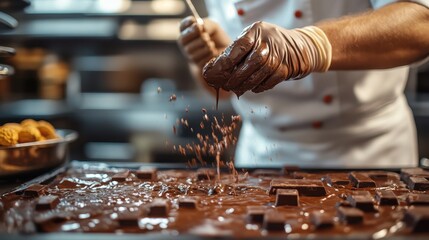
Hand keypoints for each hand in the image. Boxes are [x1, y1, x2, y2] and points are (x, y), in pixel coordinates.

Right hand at [178, 16, 230, 68]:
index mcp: (187, 31)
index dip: (187, 23)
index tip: (197, 24)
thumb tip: (201, 28)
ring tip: (211, 44)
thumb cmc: (216, 38)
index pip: (182, 26)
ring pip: (192, 49)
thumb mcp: (213, 27)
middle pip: (183, 38)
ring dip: (206, 45)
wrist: (225, 53)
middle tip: (207, 36)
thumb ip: (207, 24)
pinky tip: (213, 52)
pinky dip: (210, 53)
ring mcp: (188, 55)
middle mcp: (184, 44)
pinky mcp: (196, 64)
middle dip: (196, 35)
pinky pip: (201, 58)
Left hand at [202, 22, 331, 95]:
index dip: (227, 60)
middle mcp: (269, 41)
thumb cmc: (266, 44)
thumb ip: (235, 51)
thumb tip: (214, 69)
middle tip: (226, 85)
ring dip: (246, 84)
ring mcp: (279, 55)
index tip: (215, 71)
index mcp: (257, 31)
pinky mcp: (286, 69)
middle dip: (236, 76)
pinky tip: (252, 88)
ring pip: (260, 73)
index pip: (240, 46)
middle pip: (252, 62)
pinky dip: (259, 87)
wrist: (298, 47)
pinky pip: (270, 81)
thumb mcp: (251, 39)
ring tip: (237, 89)